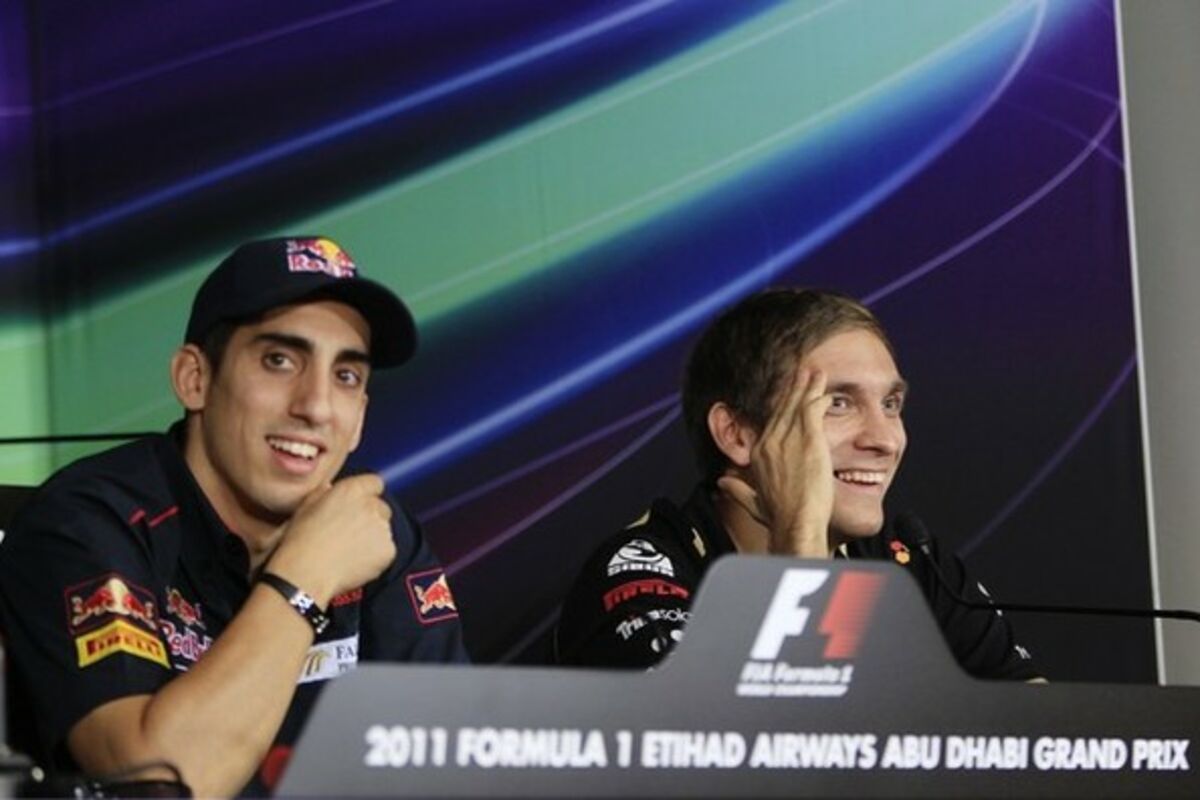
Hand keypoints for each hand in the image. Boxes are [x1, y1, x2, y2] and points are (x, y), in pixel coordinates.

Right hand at [264, 473, 395, 603]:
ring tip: (348, 551)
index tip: (358, 505)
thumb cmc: (301, 541)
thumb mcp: (305, 508)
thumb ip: (323, 494)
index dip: (366, 494)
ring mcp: (383, 528)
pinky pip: (386, 551)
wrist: (307, 572)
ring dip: (373, 538)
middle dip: (370, 518)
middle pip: (381, 508)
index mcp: (352, 490)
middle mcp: (371, 506)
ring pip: (384, 530)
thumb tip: (329, 489)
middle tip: (351, 533)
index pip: (374, 483)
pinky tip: (355, 563)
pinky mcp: (388, 550)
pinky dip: (376, 557)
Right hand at [717, 366, 833, 557]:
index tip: (785, 397)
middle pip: (783, 408)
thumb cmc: (779, 518)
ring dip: (807, 387)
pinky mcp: (809, 440)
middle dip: (792, 389)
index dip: (779, 408)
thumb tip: (721, 483)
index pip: (771, 423)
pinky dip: (818, 397)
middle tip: (800, 372)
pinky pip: (813, 410)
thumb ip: (737, 490)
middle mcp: (770, 442)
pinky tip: (824, 389)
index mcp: (758, 453)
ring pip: (798, 405)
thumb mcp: (753, 502)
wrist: (795, 523)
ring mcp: (788, 439)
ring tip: (814, 373)